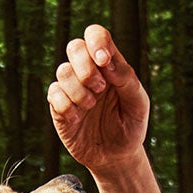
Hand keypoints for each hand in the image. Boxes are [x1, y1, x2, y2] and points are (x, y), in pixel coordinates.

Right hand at [48, 25, 149, 176]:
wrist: (116, 157)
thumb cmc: (130, 125)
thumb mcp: (138, 103)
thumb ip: (126, 78)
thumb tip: (106, 61)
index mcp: (109, 64)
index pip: (96, 35)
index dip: (97, 42)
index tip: (104, 61)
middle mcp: (87, 71)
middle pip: (74, 46)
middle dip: (86, 67)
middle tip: (100, 88)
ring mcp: (71, 88)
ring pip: (63, 70)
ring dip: (79, 90)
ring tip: (91, 107)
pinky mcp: (58, 106)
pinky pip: (53, 94)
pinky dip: (67, 106)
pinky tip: (79, 118)